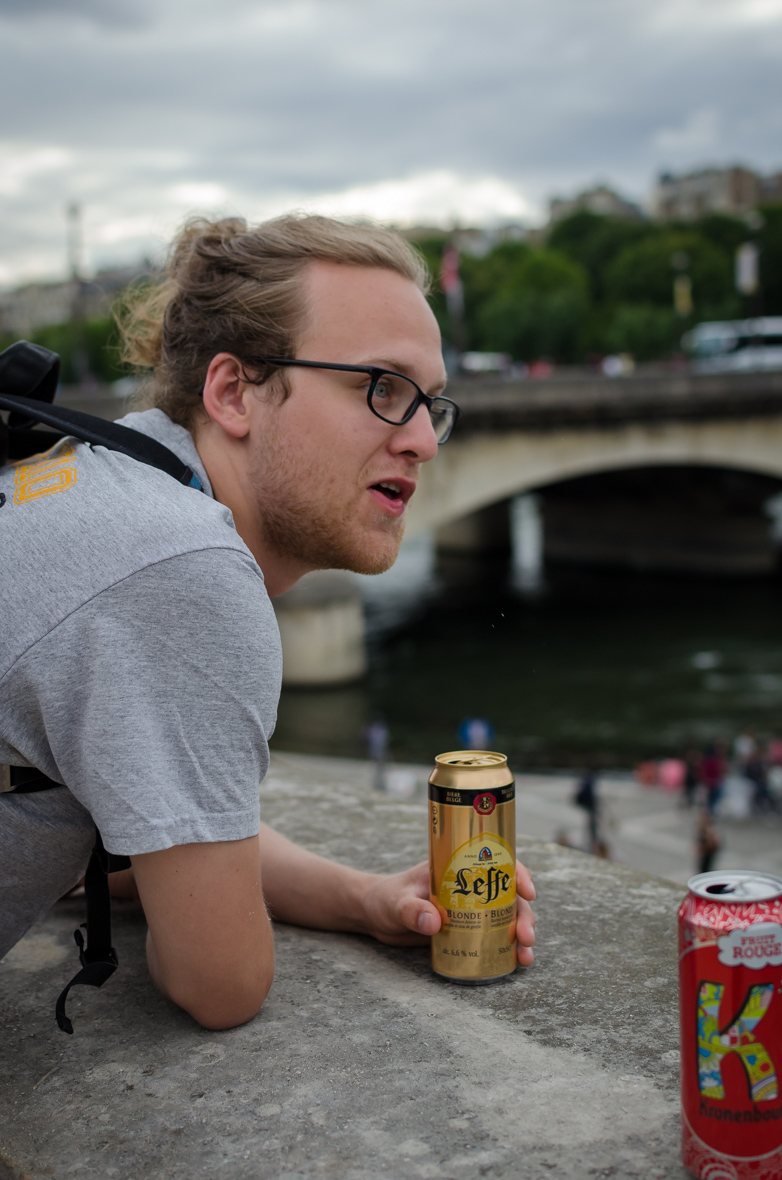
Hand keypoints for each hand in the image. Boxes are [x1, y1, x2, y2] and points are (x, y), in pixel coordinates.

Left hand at [360, 859, 535, 966]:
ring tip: (525, 958)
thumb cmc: (385, 898)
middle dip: (524, 916)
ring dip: (521, 937)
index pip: (495, 863)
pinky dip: (508, 950)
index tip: (527, 891)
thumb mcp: (396, 902)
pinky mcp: (465, 931)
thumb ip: (412, 910)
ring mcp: (470, 910)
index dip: (517, 873)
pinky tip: (515, 964)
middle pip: (508, 896)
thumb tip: (435, 923)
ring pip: (506, 919)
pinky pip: (493, 938)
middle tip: (526, 937)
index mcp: (457, 867)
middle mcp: (470, 887)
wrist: (374, 916)